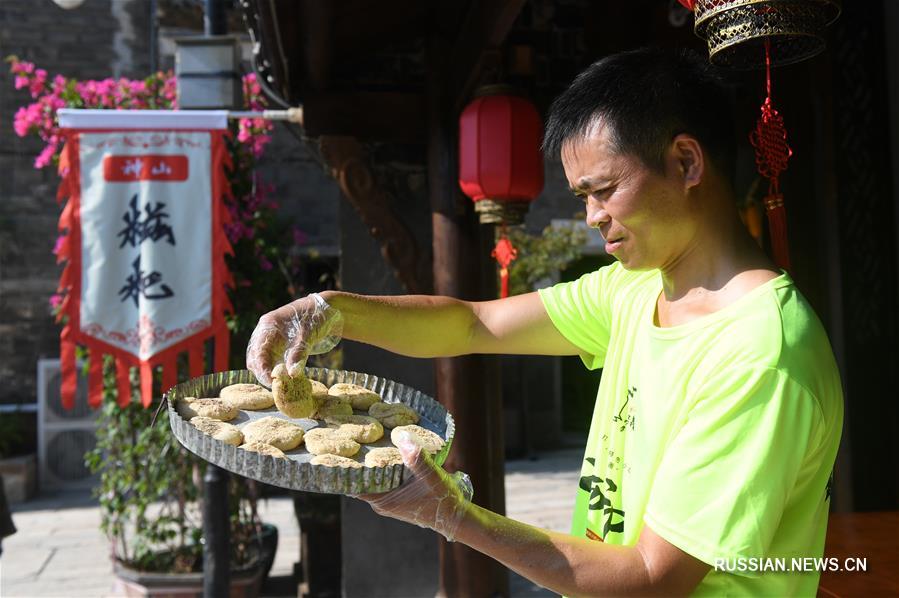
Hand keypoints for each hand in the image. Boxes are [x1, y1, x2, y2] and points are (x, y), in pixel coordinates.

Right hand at [245, 293, 342, 386]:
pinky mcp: (278, 345)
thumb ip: (298, 353)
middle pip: (255, 357)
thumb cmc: (316, 317)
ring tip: (280, 384)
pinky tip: (285, 377)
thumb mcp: (308, 335)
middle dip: (262, 372)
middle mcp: (265, 332)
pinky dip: (275, 368)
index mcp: (268, 325)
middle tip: (276, 386)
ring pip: (261, 360)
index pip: (257, 351)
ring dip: (268, 372)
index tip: (272, 381)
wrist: (326, 309)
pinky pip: (271, 360)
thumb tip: (291, 374)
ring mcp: (270, 338)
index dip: (262, 368)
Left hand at [358, 434, 472, 541]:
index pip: (353, 484)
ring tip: (371, 442)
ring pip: (374, 480)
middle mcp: (382, 503)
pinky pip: (384, 482)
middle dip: (360, 461)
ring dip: (373, 464)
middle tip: (358, 438)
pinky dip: (384, 469)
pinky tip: (389, 453)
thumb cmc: (442, 500)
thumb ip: (416, 457)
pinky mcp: (398, 499)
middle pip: (362, 479)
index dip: (347, 467)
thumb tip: (401, 435)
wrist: (457, 518)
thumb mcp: (430, 475)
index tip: (343, 448)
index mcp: (383, 501)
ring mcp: (390, 502)